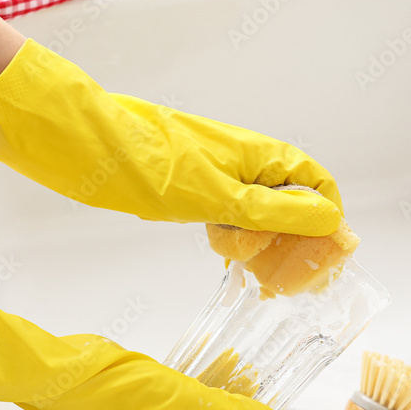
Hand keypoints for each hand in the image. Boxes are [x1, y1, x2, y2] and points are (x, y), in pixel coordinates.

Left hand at [0, 39, 342, 235]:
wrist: (81, 141)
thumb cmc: (146, 163)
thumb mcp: (216, 196)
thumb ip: (274, 210)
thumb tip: (329, 219)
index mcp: (261, 154)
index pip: (319, 183)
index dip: (326, 220)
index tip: (317, 257)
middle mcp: (247, 159)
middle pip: (294, 199)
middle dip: (291, 236)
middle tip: (275, 268)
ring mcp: (221, 170)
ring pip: (262, 209)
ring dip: (259, 237)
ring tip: (237, 254)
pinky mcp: (196, 182)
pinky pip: (232, 210)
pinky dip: (231, 231)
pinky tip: (215, 243)